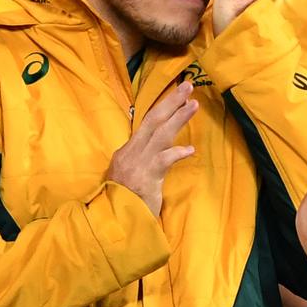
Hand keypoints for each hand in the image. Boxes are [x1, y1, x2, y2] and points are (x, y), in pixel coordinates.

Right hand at [105, 81, 197, 215]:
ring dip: (178, 118)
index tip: (179, 97)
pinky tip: (190, 149)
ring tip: (194, 104)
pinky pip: (163, 161)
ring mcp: (138, 163)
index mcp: (127, 151)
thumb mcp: (130, 177)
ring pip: (160, 134)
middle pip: (153, 120)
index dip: (164, 108)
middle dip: (171, 101)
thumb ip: (143, 162)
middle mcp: (131, 153)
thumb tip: (162, 152)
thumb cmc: (124, 202)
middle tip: (188, 85)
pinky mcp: (146, 177)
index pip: (147, 124)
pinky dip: (177, 153)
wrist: (112, 221)